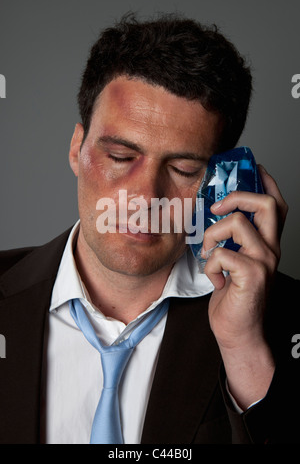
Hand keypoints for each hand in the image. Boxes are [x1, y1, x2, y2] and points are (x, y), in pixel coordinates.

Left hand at [202, 165, 287, 408]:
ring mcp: (264, 262)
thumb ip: (230, 240)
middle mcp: (271, 249)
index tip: (252, 168)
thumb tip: (212, 216)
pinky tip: (214, 278)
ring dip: (212, 236)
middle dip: (236, 196)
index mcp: (267, 243)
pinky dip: (210, 264)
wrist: (237, 331)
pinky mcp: (252, 276)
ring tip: (207, 255)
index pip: (276, 204)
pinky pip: (223, 253)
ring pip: (237, 224)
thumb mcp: (233, 261)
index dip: (266, 182)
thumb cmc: (232, 296)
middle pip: (266, 204)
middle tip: (215, 208)